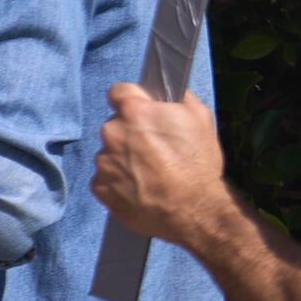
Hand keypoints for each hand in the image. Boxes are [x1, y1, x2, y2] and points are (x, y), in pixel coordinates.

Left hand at [93, 84, 233, 254]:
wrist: (194, 209)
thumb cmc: (198, 163)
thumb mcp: (201, 118)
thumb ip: (177, 98)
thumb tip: (164, 91)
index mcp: (135, 111)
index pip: (118, 91)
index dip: (133, 100)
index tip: (142, 111)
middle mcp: (113, 133)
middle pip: (115, 124)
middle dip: (131, 132)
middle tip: (155, 148)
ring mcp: (104, 162)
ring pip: (110, 152)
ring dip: (124, 158)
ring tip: (150, 173)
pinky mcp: (99, 187)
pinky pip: (105, 176)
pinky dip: (119, 180)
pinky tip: (141, 187)